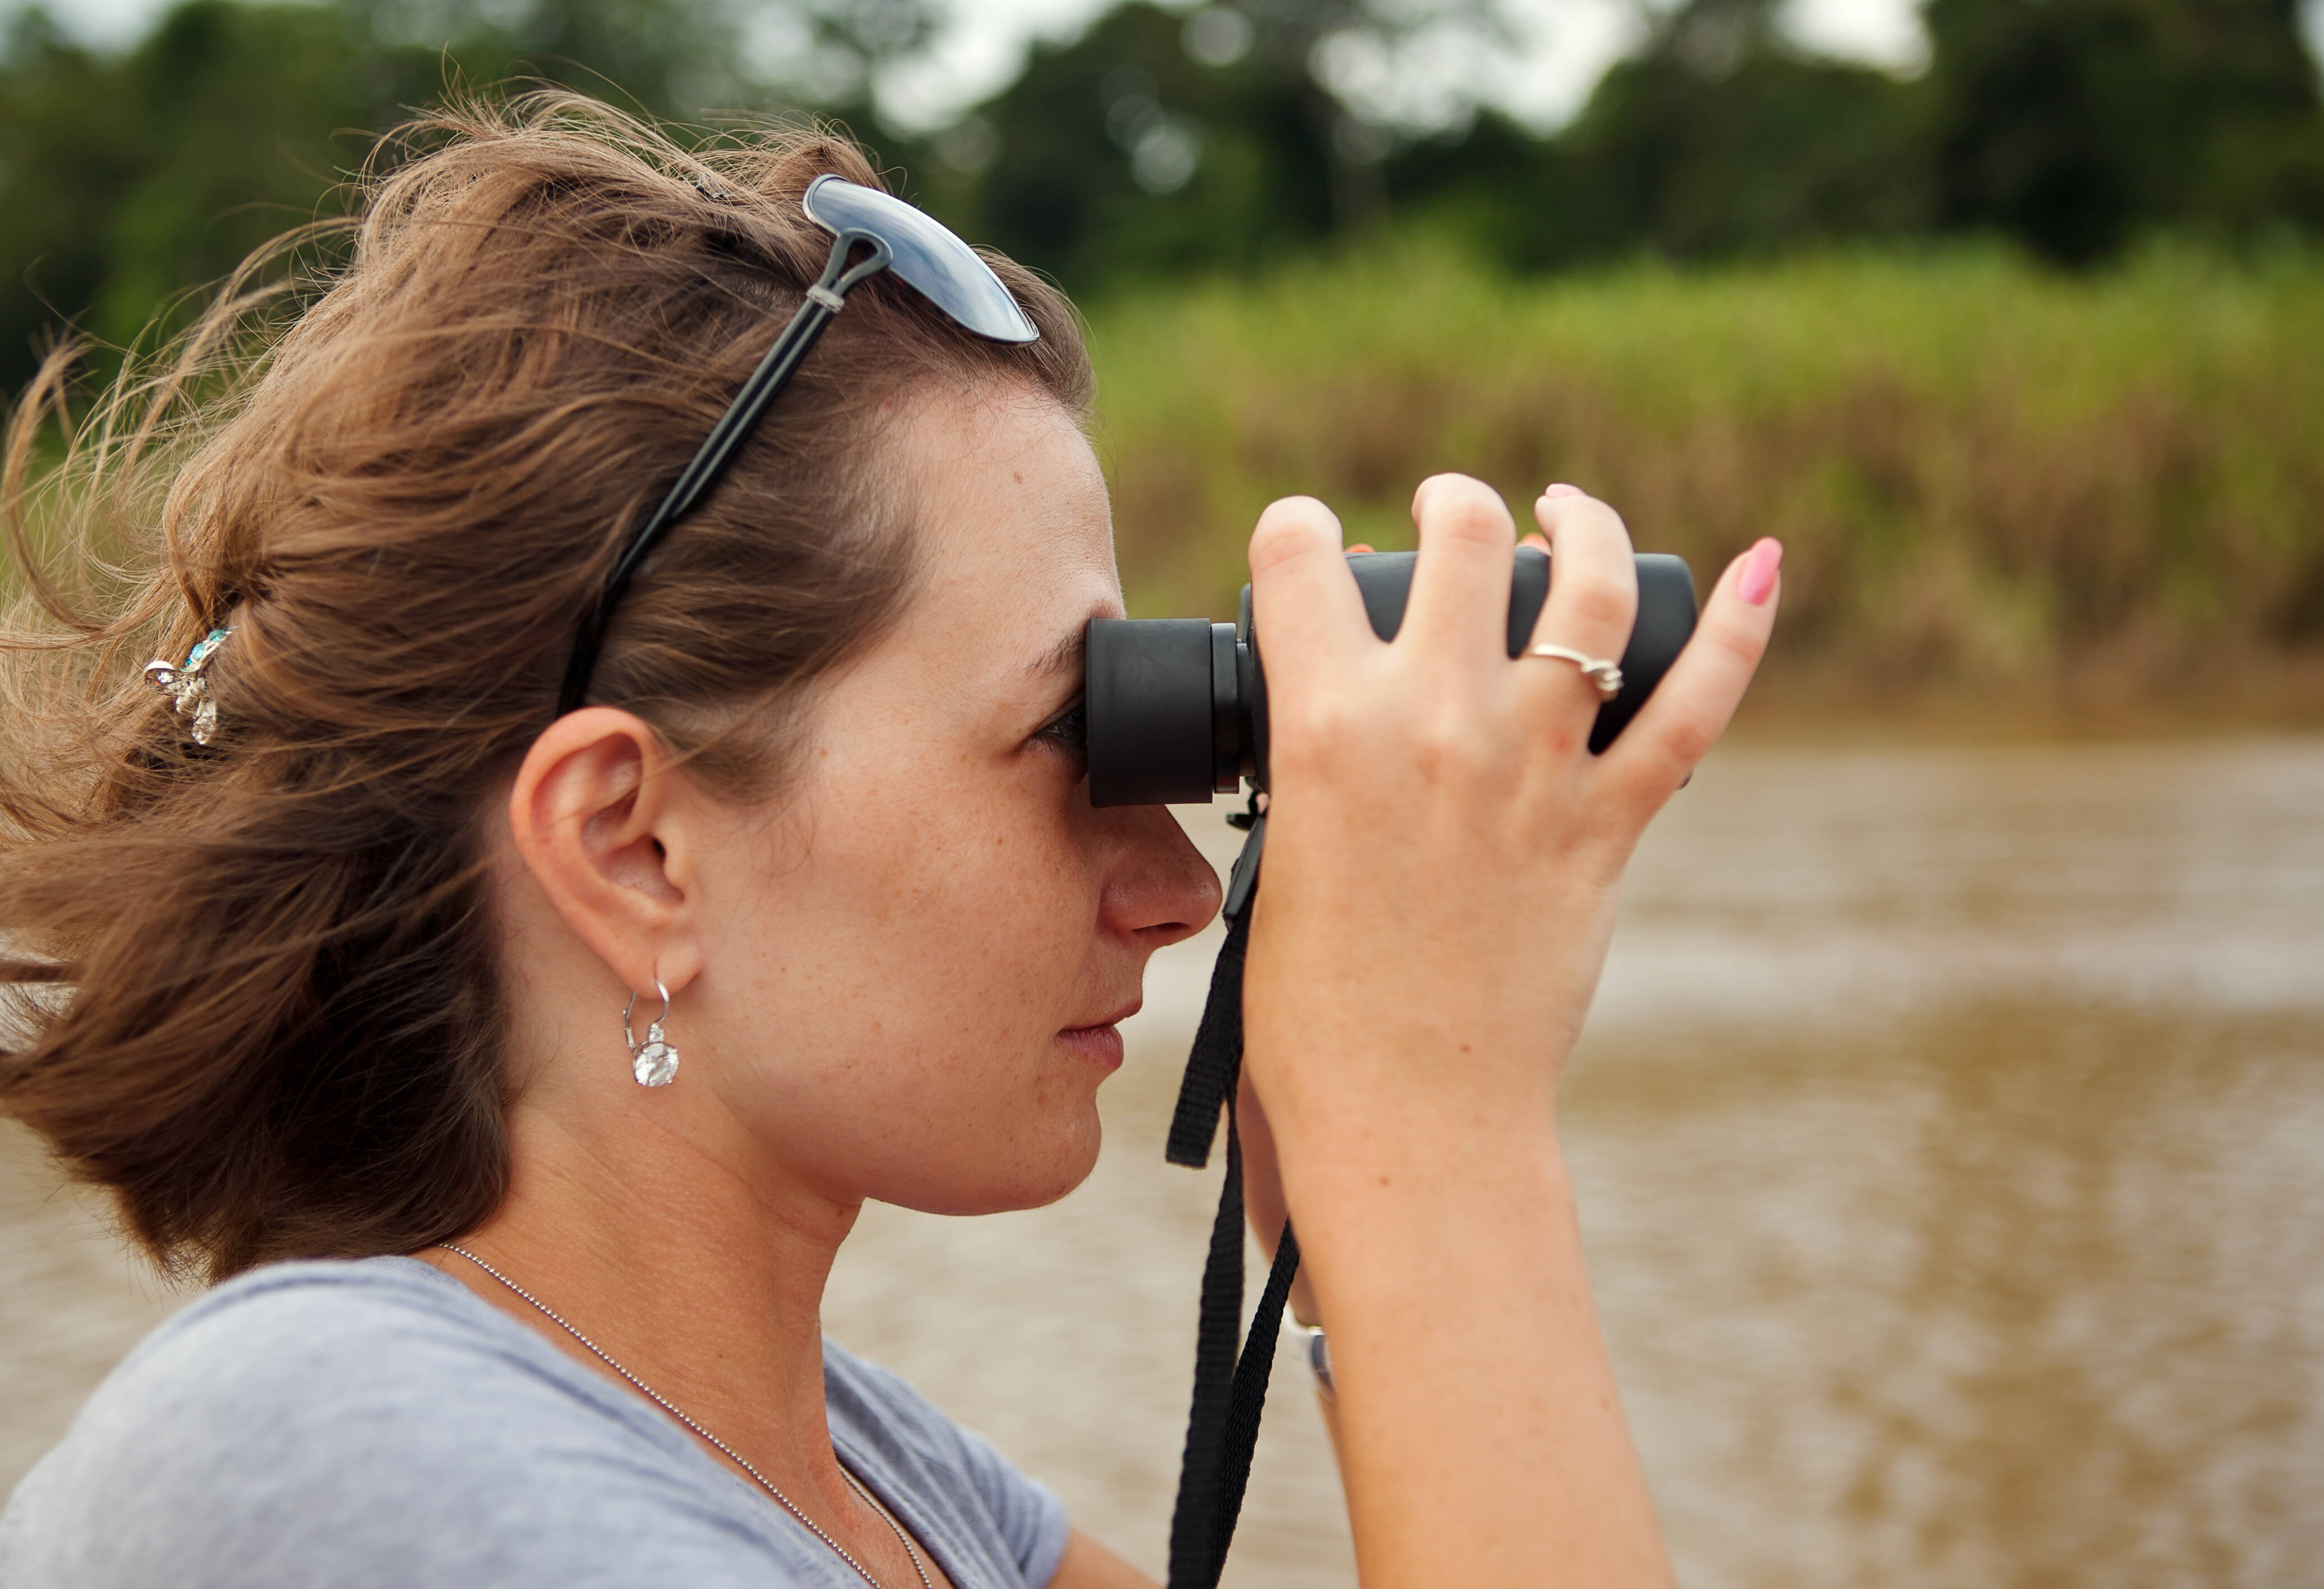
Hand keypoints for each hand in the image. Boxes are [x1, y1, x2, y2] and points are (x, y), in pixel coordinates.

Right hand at [1235, 475, 1778, 1587]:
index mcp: (1321, 726)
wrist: (1408, 1113)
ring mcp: (1533, 767)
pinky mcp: (1608, 824)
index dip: (1296, 529)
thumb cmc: (1315, 1009)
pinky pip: (1694, 707)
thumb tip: (1348, 716)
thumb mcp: (1279, 856)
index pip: (1296, 555)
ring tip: (1563, 514)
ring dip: (1577, 525)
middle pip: (1459, 536)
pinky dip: (1737, 630)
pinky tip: (1759, 567)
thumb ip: (1318, 766)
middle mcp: (1432, 719)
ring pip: (1582, 587)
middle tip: (1447, 519)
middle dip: (1450, 505)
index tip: (1308, 542)